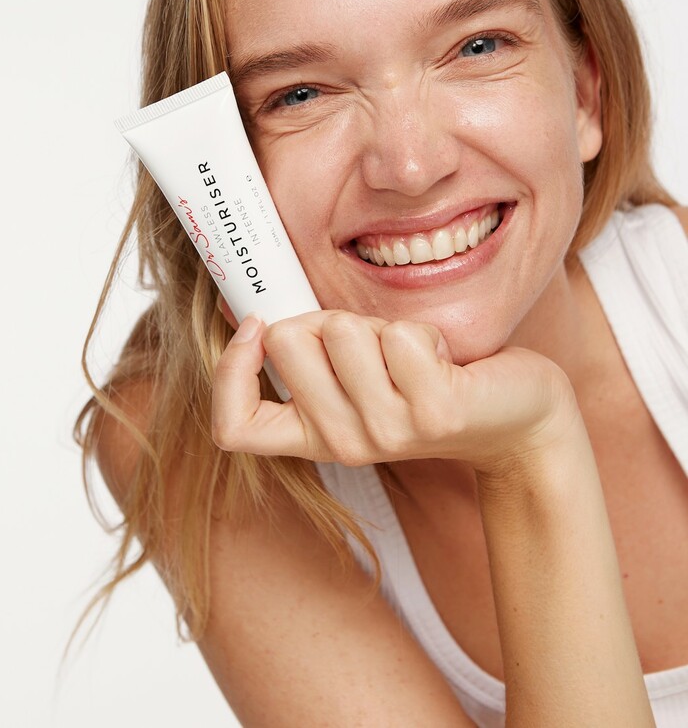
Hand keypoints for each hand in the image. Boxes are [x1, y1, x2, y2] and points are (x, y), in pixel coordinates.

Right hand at [212, 308, 580, 472]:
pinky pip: (399, 335)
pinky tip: (443, 359)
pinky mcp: (434, 412)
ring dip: (380, 323)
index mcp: (315, 436)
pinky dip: (421, 329)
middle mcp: (344, 443)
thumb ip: (311, 353)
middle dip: (326, 316)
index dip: (230, 370)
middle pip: (289, 342)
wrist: (517, 420)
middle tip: (371, 343)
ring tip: (411, 354)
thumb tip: (247, 304)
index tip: (257, 327)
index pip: (234, 427)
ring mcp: (388, 432)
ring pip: (342, 330)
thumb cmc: (429, 383)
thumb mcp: (358, 378)